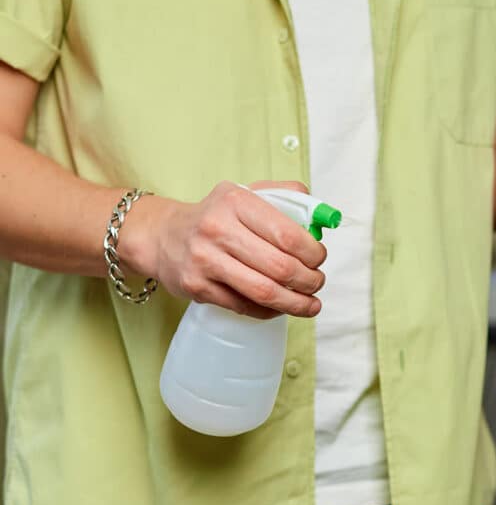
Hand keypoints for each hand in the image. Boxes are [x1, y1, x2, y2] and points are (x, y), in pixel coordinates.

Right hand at [126, 180, 326, 318]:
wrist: (162, 235)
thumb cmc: (216, 216)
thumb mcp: (247, 193)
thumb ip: (288, 197)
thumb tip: (324, 218)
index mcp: (236, 201)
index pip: (287, 234)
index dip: (313, 253)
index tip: (320, 259)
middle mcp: (217, 229)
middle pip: (280, 267)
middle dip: (309, 281)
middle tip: (317, 283)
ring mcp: (204, 260)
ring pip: (264, 292)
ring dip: (296, 303)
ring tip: (311, 304)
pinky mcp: (196, 287)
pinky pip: (244, 306)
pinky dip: (270, 311)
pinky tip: (281, 307)